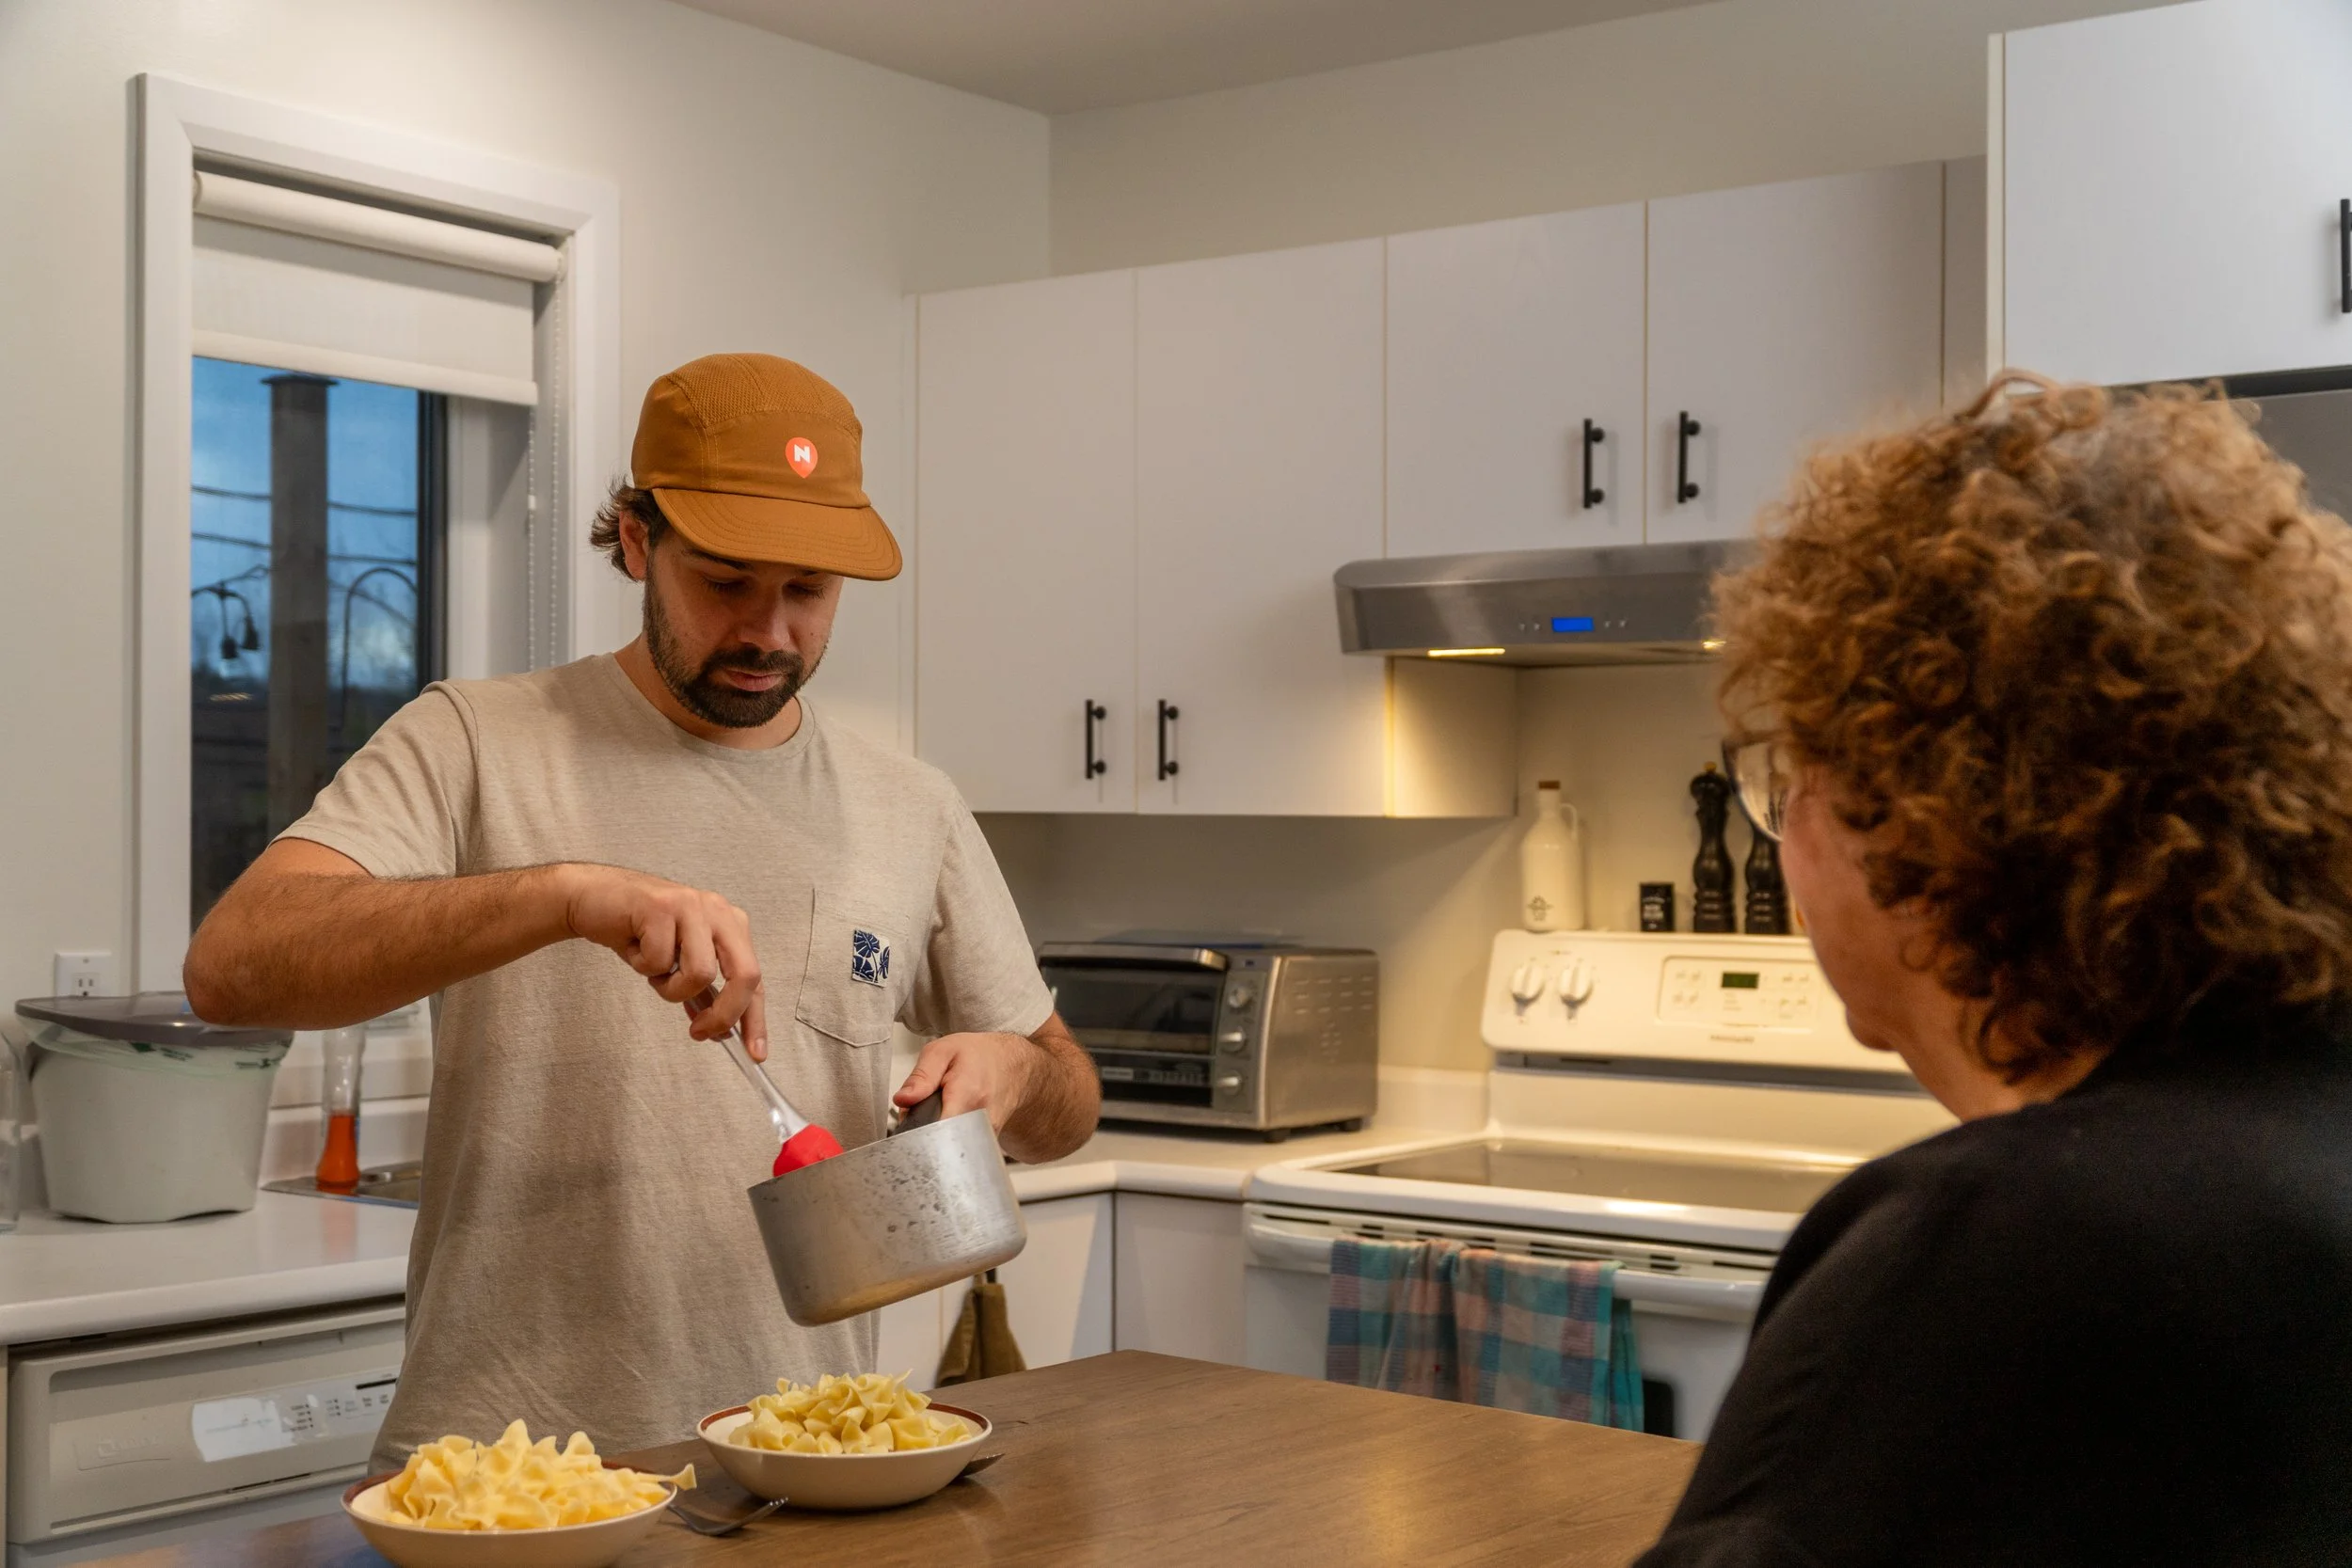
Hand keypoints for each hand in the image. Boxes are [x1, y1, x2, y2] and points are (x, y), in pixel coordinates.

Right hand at [558, 865, 767, 1057]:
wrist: (593, 899)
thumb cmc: (637, 932)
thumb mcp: (677, 965)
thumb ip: (702, 993)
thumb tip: (721, 1031)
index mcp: (730, 925)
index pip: (754, 977)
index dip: (755, 1018)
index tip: (756, 1053)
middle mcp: (719, 911)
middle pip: (745, 974)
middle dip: (724, 1013)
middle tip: (699, 1032)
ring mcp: (692, 905)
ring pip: (700, 973)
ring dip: (670, 987)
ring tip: (652, 971)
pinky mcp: (662, 906)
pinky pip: (660, 961)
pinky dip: (642, 966)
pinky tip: (633, 946)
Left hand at [893, 1031, 1040, 1133]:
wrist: (1012, 1066)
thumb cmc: (979, 1056)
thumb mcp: (944, 1051)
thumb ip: (921, 1076)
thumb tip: (902, 1100)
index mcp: (967, 1093)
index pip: (939, 1129)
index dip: (917, 1133)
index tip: (909, 1126)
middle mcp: (981, 1119)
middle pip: (940, 1141)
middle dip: (921, 1132)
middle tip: (920, 1113)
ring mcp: (987, 1134)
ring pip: (949, 1146)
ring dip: (935, 1135)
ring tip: (937, 1114)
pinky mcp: (988, 1143)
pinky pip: (960, 1147)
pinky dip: (948, 1138)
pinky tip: (949, 1122)